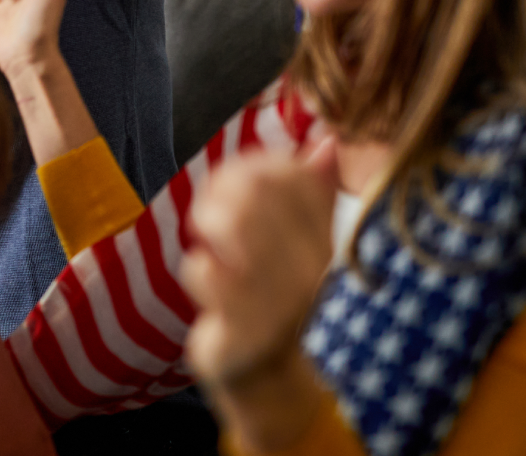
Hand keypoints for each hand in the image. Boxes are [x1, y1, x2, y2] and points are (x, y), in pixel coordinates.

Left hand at [181, 148, 335, 387]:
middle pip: (256, 191)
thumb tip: (326, 144)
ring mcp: (280, 301)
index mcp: (325, 241)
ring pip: (231, 223)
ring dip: (208, 225)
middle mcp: (311, 268)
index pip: (291, 174)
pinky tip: (211, 287)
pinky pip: (204, 270)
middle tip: (212, 215)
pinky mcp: (244, 329)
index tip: (234, 185)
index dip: (251, 167)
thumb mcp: (302, 248)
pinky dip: (199, 270)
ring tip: (212, 243)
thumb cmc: (278, 302)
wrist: (270, 380)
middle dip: (222, 192)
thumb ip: (313, 196)